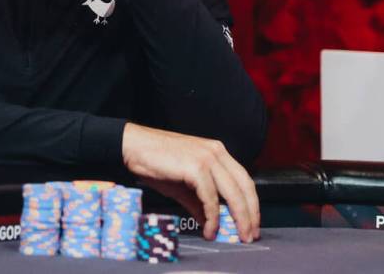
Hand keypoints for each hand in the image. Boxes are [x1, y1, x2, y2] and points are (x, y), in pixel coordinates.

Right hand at [122, 123, 260, 242]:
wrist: (132, 147)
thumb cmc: (155, 162)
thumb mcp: (182, 186)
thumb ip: (199, 203)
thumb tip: (210, 223)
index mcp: (216, 152)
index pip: (244, 180)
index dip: (251, 204)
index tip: (251, 223)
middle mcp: (216, 152)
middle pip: (244, 187)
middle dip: (250, 214)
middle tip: (249, 235)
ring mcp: (207, 158)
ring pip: (233, 193)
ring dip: (238, 218)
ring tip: (237, 236)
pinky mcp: (196, 167)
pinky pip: (211, 198)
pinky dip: (213, 217)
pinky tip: (209, 229)